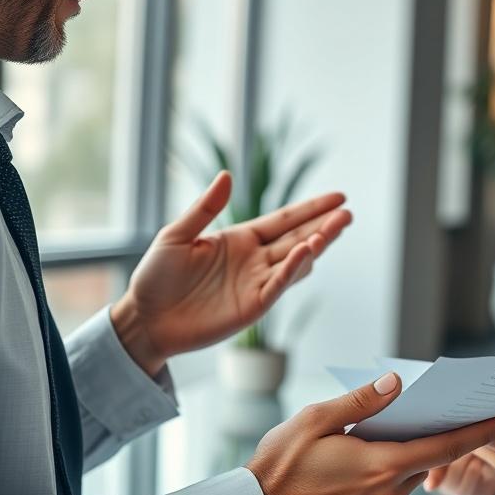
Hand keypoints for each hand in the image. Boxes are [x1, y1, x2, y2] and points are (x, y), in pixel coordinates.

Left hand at [111, 172, 350, 374]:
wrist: (146, 318)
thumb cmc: (156, 277)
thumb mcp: (176, 235)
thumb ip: (205, 209)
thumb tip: (227, 176)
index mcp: (240, 239)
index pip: (284, 220)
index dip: (310, 209)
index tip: (338, 197)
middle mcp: (255, 260)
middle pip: (298, 238)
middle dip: (324, 225)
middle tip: (348, 212)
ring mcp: (257, 284)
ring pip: (296, 261)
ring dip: (316, 245)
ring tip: (334, 228)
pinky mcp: (253, 307)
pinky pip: (279, 285)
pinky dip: (294, 268)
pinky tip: (307, 251)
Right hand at [247, 372, 494, 494]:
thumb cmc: (279, 465)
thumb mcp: (315, 420)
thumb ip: (363, 401)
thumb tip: (398, 382)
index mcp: (381, 467)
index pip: (444, 448)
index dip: (479, 434)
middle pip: (423, 462)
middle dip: (423, 439)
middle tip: (415, 417)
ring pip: (405, 482)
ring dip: (396, 462)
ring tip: (365, 445)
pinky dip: (381, 483)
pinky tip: (353, 473)